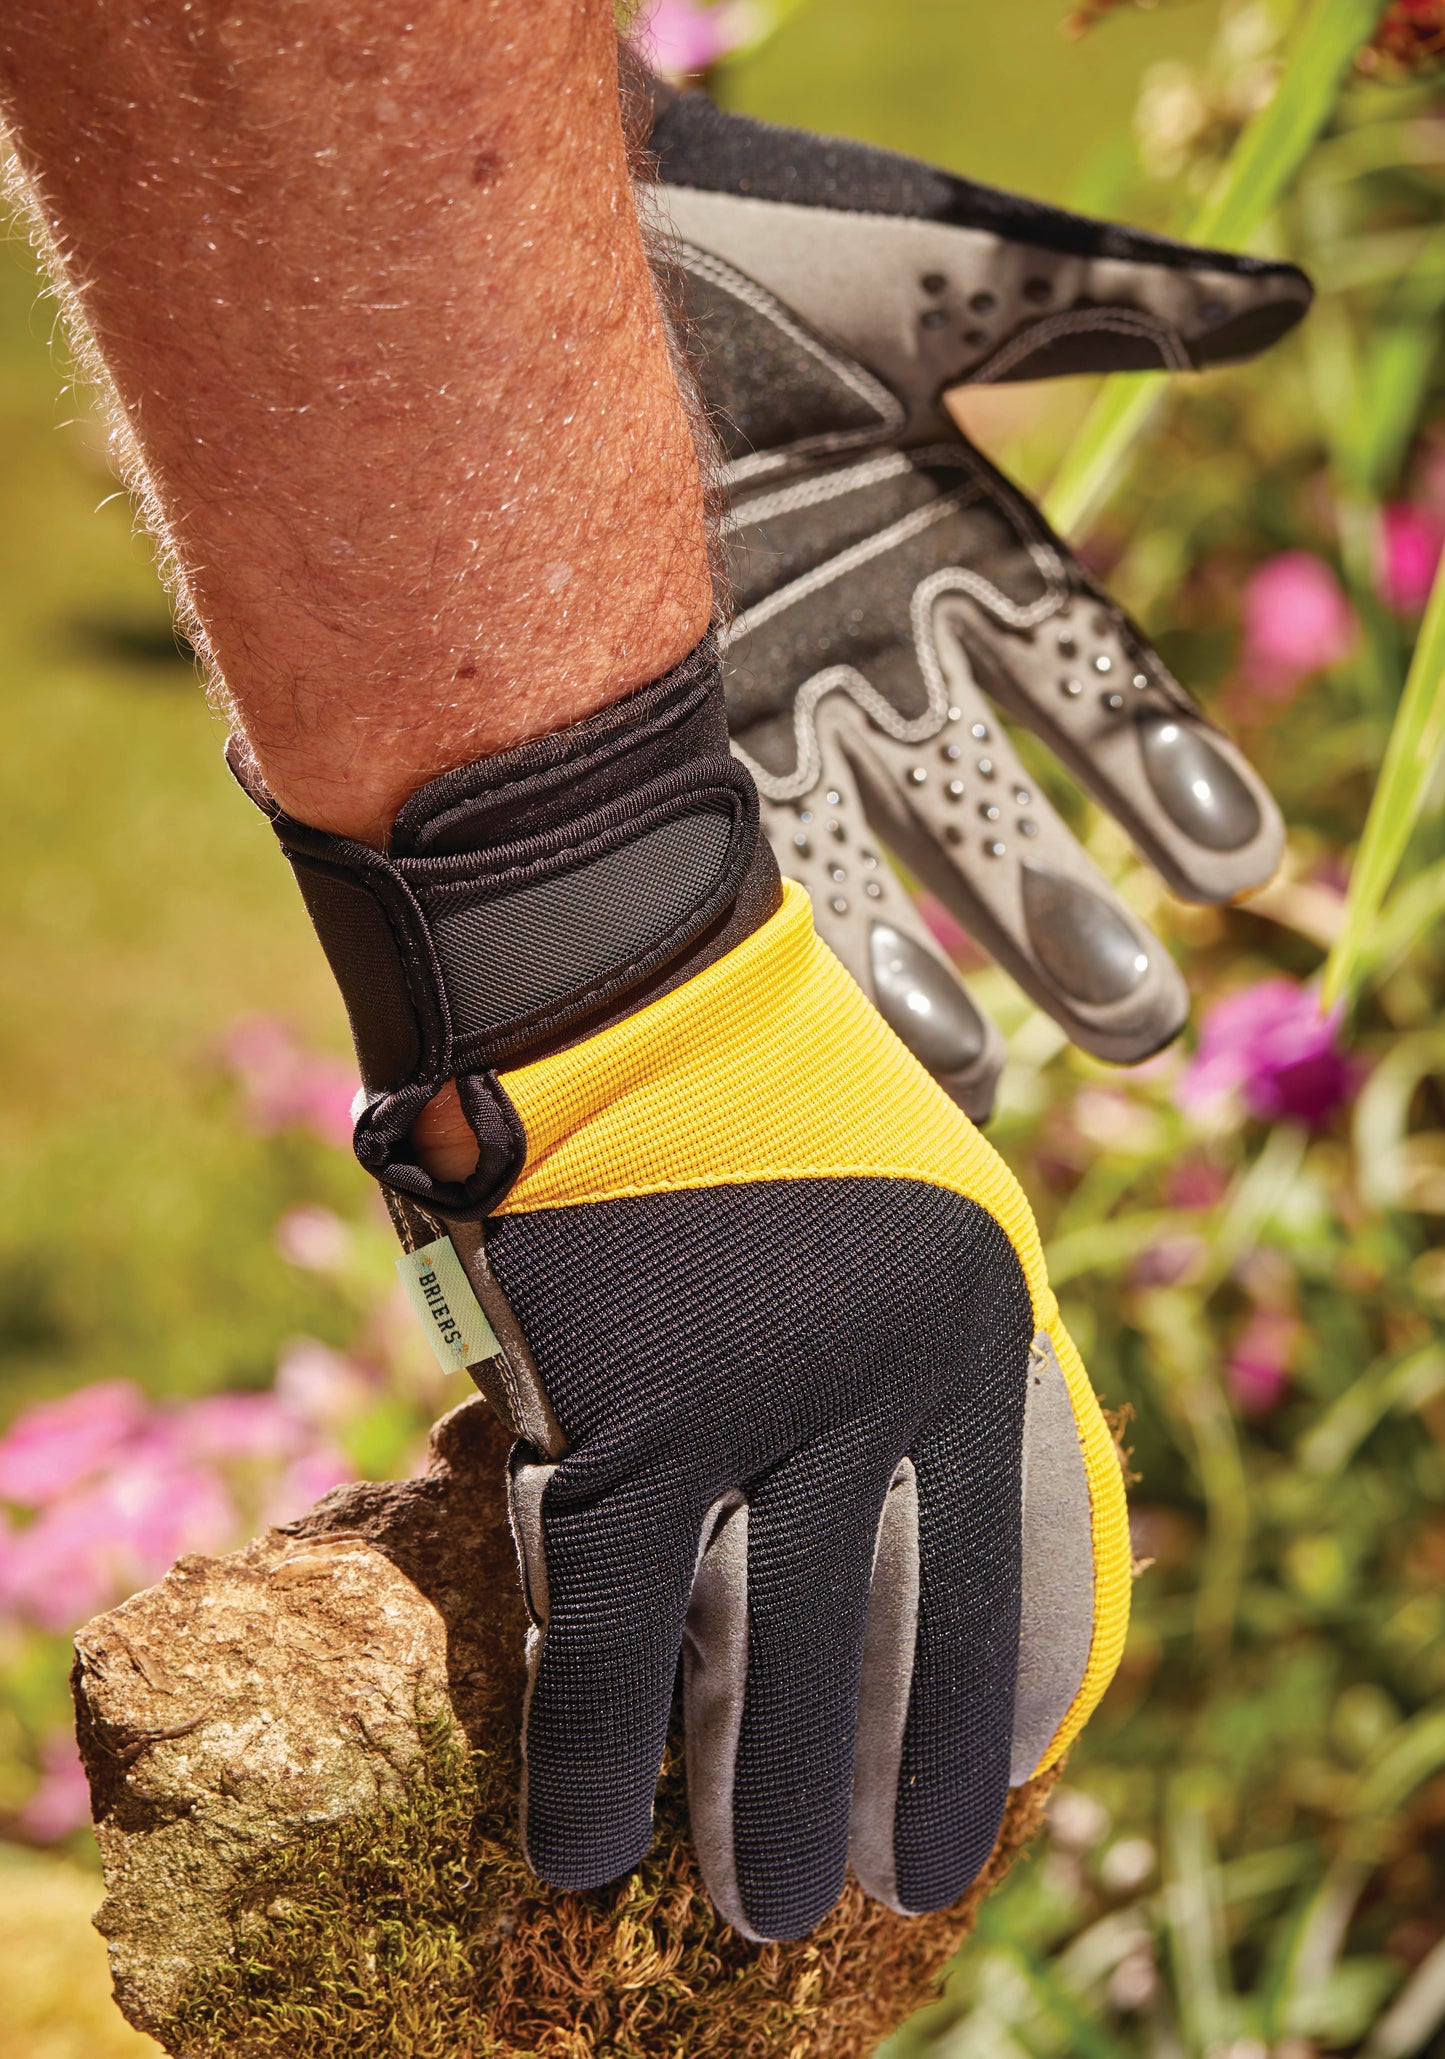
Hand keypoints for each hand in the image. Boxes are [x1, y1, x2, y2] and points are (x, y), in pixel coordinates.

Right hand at [490, 875, 1128, 1939]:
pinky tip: (583, 1848)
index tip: (975, 1809)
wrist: (617, 973)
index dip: (985, 1710)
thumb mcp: (923, 1191)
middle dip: (878, 1786)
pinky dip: (592, 1753)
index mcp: (973, 1324)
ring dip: (751, 1802)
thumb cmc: (758, 1074)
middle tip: (864, 1891)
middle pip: (888, 1637)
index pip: (1009, 1567)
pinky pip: (603, 1629)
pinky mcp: (615, 1415)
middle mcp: (882, 1381)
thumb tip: (944, 1494)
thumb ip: (943, 1337)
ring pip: (755, 1660)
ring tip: (756, 1905)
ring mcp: (749, 1405)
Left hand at [647, 85, 1308, 1116]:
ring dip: (921, 975)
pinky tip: (813, 1041)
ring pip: (859, 865)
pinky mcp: (643, 736)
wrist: (512, 269)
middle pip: (983, 806)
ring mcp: (751, 701)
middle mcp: (860, 648)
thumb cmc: (734, 243)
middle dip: (1057, 913)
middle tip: (1137, 1024)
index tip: (1234, 866)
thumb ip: (1100, 304)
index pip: (1082, 684)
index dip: (1157, 772)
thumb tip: (1277, 310)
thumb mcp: (932, 276)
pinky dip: (771, 953)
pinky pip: (720, 863)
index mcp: (948, 546)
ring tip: (977, 1083)